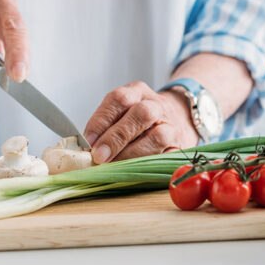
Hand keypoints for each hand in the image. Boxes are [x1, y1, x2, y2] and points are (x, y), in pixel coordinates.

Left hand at [84, 81, 199, 163]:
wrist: (179, 118)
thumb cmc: (140, 119)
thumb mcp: (122, 112)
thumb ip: (105, 127)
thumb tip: (85, 151)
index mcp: (137, 92)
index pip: (119, 99)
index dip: (101, 120)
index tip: (88, 141)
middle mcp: (156, 106)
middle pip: (140, 114)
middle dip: (117, 137)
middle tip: (99, 156)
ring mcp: (172, 126)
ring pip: (157, 137)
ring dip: (132, 154)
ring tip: (114, 166)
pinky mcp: (180, 147)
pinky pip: (167, 157)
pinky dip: (149, 165)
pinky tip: (133, 172)